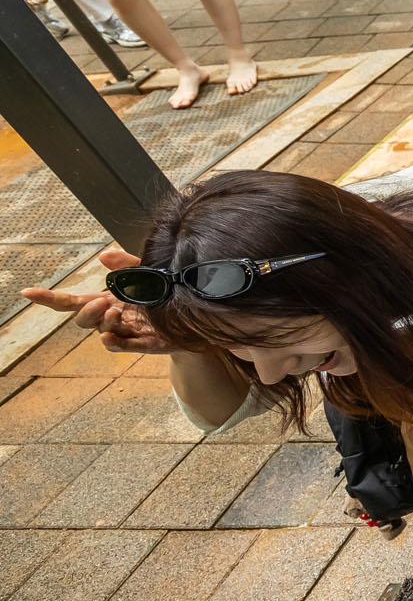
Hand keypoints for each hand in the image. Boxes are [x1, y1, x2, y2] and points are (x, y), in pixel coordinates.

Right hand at [21, 248, 172, 354]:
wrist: (197, 313)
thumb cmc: (166, 292)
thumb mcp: (148, 272)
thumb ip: (128, 265)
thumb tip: (103, 255)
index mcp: (108, 300)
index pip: (73, 301)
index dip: (50, 298)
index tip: (27, 292)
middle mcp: (113, 317)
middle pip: (85, 319)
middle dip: (88, 312)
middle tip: (102, 303)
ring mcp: (127, 332)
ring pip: (103, 331)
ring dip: (104, 323)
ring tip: (115, 313)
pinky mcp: (145, 343)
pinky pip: (124, 346)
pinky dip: (114, 343)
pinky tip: (108, 337)